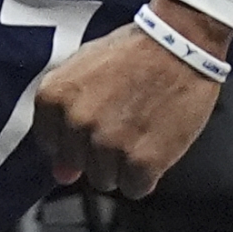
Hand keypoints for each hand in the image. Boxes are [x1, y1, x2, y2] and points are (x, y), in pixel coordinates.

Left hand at [33, 2, 228, 196]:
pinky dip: (146, 175)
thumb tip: (62, 172)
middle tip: (124, 121)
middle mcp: (77, 122)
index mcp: (55, 96)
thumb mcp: (88, 69)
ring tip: (141, 130)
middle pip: (79, 165)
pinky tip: (155, 145)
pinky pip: (134, 189)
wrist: (182, 42)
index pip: (50, 145)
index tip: (94, 124)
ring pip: (105, 180)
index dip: (75, 138)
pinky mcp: (142, 161)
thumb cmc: (137, 50)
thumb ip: (64, 118)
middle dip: (99, 151)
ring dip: (123, 164)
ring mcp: (108, 144)